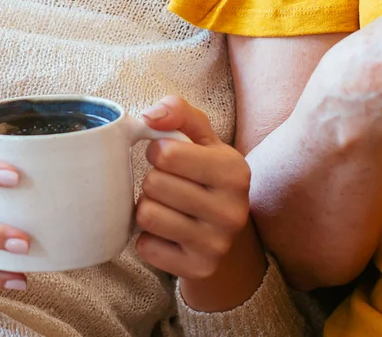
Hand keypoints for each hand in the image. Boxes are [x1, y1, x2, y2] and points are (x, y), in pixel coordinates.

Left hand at [135, 96, 264, 308]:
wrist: (226, 235)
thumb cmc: (206, 175)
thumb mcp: (201, 138)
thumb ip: (179, 112)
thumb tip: (149, 116)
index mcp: (235, 171)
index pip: (165, 152)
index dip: (158, 151)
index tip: (169, 158)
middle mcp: (232, 210)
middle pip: (153, 184)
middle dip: (153, 181)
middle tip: (170, 186)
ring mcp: (217, 244)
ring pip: (147, 215)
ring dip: (148, 208)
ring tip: (168, 207)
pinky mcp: (198, 269)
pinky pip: (146, 247)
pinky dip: (149, 238)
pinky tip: (168, 233)